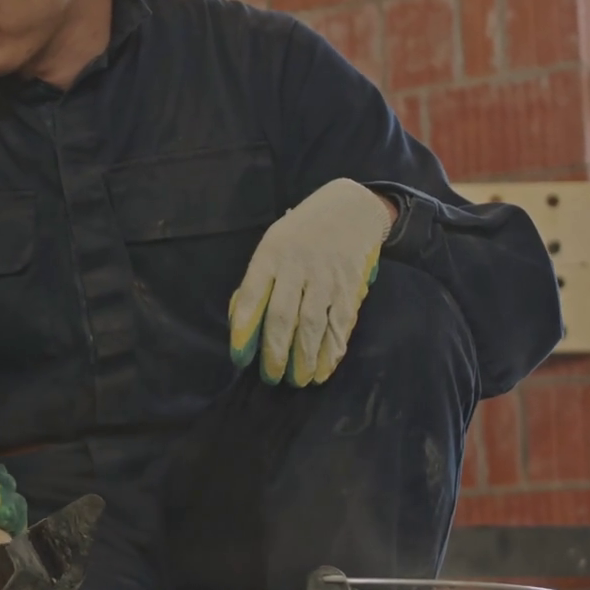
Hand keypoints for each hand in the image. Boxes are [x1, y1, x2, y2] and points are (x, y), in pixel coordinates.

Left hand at [229, 178, 394, 387]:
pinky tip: (323, 369)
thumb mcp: (272, 245)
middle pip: (283, 316)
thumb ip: (259, 281)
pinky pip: (340, 324)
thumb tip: (242, 321)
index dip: (244, 329)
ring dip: (304, 358)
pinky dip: (332, 350)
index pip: (252, 295)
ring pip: (313, 325)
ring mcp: (326, 277)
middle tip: (272, 378)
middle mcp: (298, 266)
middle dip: (276, 352)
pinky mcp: (350, 287)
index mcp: (270, 254)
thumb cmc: (300, 234)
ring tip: (297, 381)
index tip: (239, 358)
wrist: (350, 209)